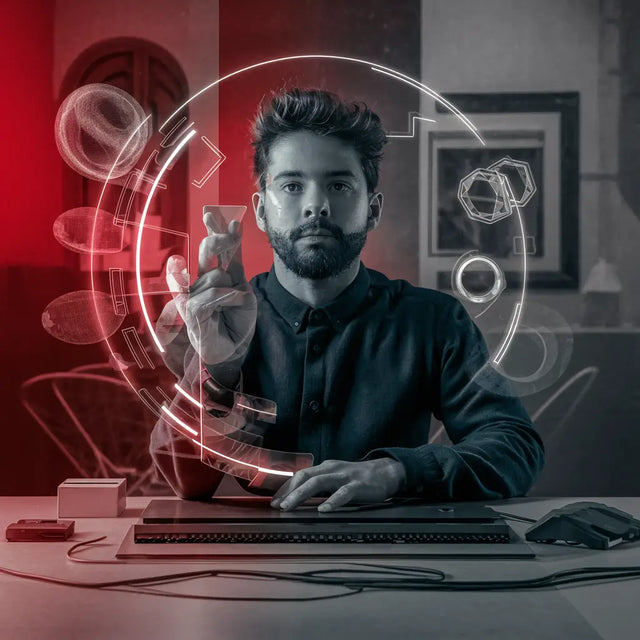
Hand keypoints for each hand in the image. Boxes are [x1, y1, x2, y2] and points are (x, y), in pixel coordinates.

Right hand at [157, 213, 256, 365]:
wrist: (235, 351)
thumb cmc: (237, 323)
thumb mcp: (243, 288)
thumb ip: (235, 262)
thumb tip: (234, 227)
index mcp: (213, 277)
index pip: (212, 249)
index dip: (214, 230)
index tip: (213, 214)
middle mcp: (199, 283)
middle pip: (206, 251)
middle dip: (219, 239)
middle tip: (229, 237)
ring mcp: (192, 295)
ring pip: (214, 275)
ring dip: (231, 289)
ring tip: (233, 306)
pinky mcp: (190, 310)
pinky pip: (210, 293)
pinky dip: (226, 297)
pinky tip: (230, 304)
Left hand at [270, 458, 406, 511]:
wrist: (385, 471)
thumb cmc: (357, 478)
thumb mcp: (335, 478)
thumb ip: (320, 486)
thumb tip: (298, 499)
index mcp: (324, 468)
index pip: (299, 475)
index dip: (285, 488)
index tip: (273, 501)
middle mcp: (331, 469)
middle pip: (304, 476)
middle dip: (288, 491)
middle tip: (277, 506)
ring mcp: (344, 476)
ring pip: (318, 483)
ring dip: (301, 494)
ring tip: (290, 507)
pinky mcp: (358, 485)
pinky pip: (343, 493)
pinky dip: (332, 501)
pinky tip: (324, 510)